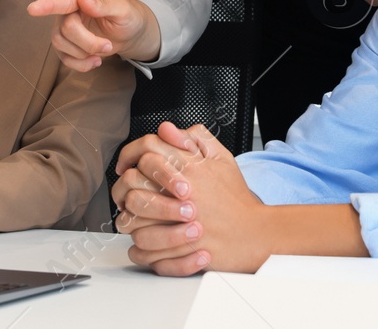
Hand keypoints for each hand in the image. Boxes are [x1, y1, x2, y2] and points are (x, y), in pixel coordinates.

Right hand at [27, 0, 159, 70]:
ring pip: (60, 43)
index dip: (47, 5)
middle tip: (108, 46)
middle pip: (65, 28)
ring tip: (104, 51)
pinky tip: (95, 61)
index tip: (31, 9)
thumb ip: (104, 4)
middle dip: (87, 42)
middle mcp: (70, 7)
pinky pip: (63, 58)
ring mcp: (65, 26)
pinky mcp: (66, 44)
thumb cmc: (128, 15)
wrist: (129, 32)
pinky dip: (80, 64)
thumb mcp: (124, 8)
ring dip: (84, 53)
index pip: (64, 0)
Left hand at [113, 122, 269, 275]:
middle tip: (124, 192)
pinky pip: (143, 249)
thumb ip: (197, 139)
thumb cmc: (236, 200)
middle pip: (133, 180)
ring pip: (132, 216)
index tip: (126, 164)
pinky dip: (137, 246)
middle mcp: (182, 190)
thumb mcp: (222, 159)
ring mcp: (178, 220)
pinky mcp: (179, 248)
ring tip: (130, 216)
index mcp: (190, 166)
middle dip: (123, 186)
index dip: (130, 154)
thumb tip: (168, 128)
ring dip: (127, 216)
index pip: (147, 148)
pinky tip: (140, 240)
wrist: (254, 233)